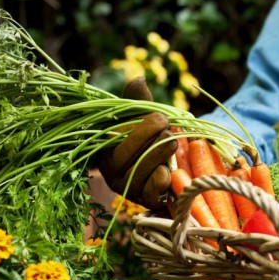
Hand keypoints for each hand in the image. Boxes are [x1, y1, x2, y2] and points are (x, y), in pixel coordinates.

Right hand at [98, 77, 176, 208]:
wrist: (167, 165)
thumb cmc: (149, 136)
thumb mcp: (141, 116)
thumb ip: (139, 100)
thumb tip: (140, 78)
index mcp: (105, 148)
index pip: (115, 138)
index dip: (138, 128)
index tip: (161, 117)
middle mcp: (112, 171)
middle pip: (124, 157)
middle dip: (148, 140)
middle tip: (169, 129)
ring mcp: (128, 188)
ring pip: (137, 174)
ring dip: (156, 157)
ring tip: (173, 142)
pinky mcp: (146, 201)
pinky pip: (150, 194)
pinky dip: (159, 181)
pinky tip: (167, 171)